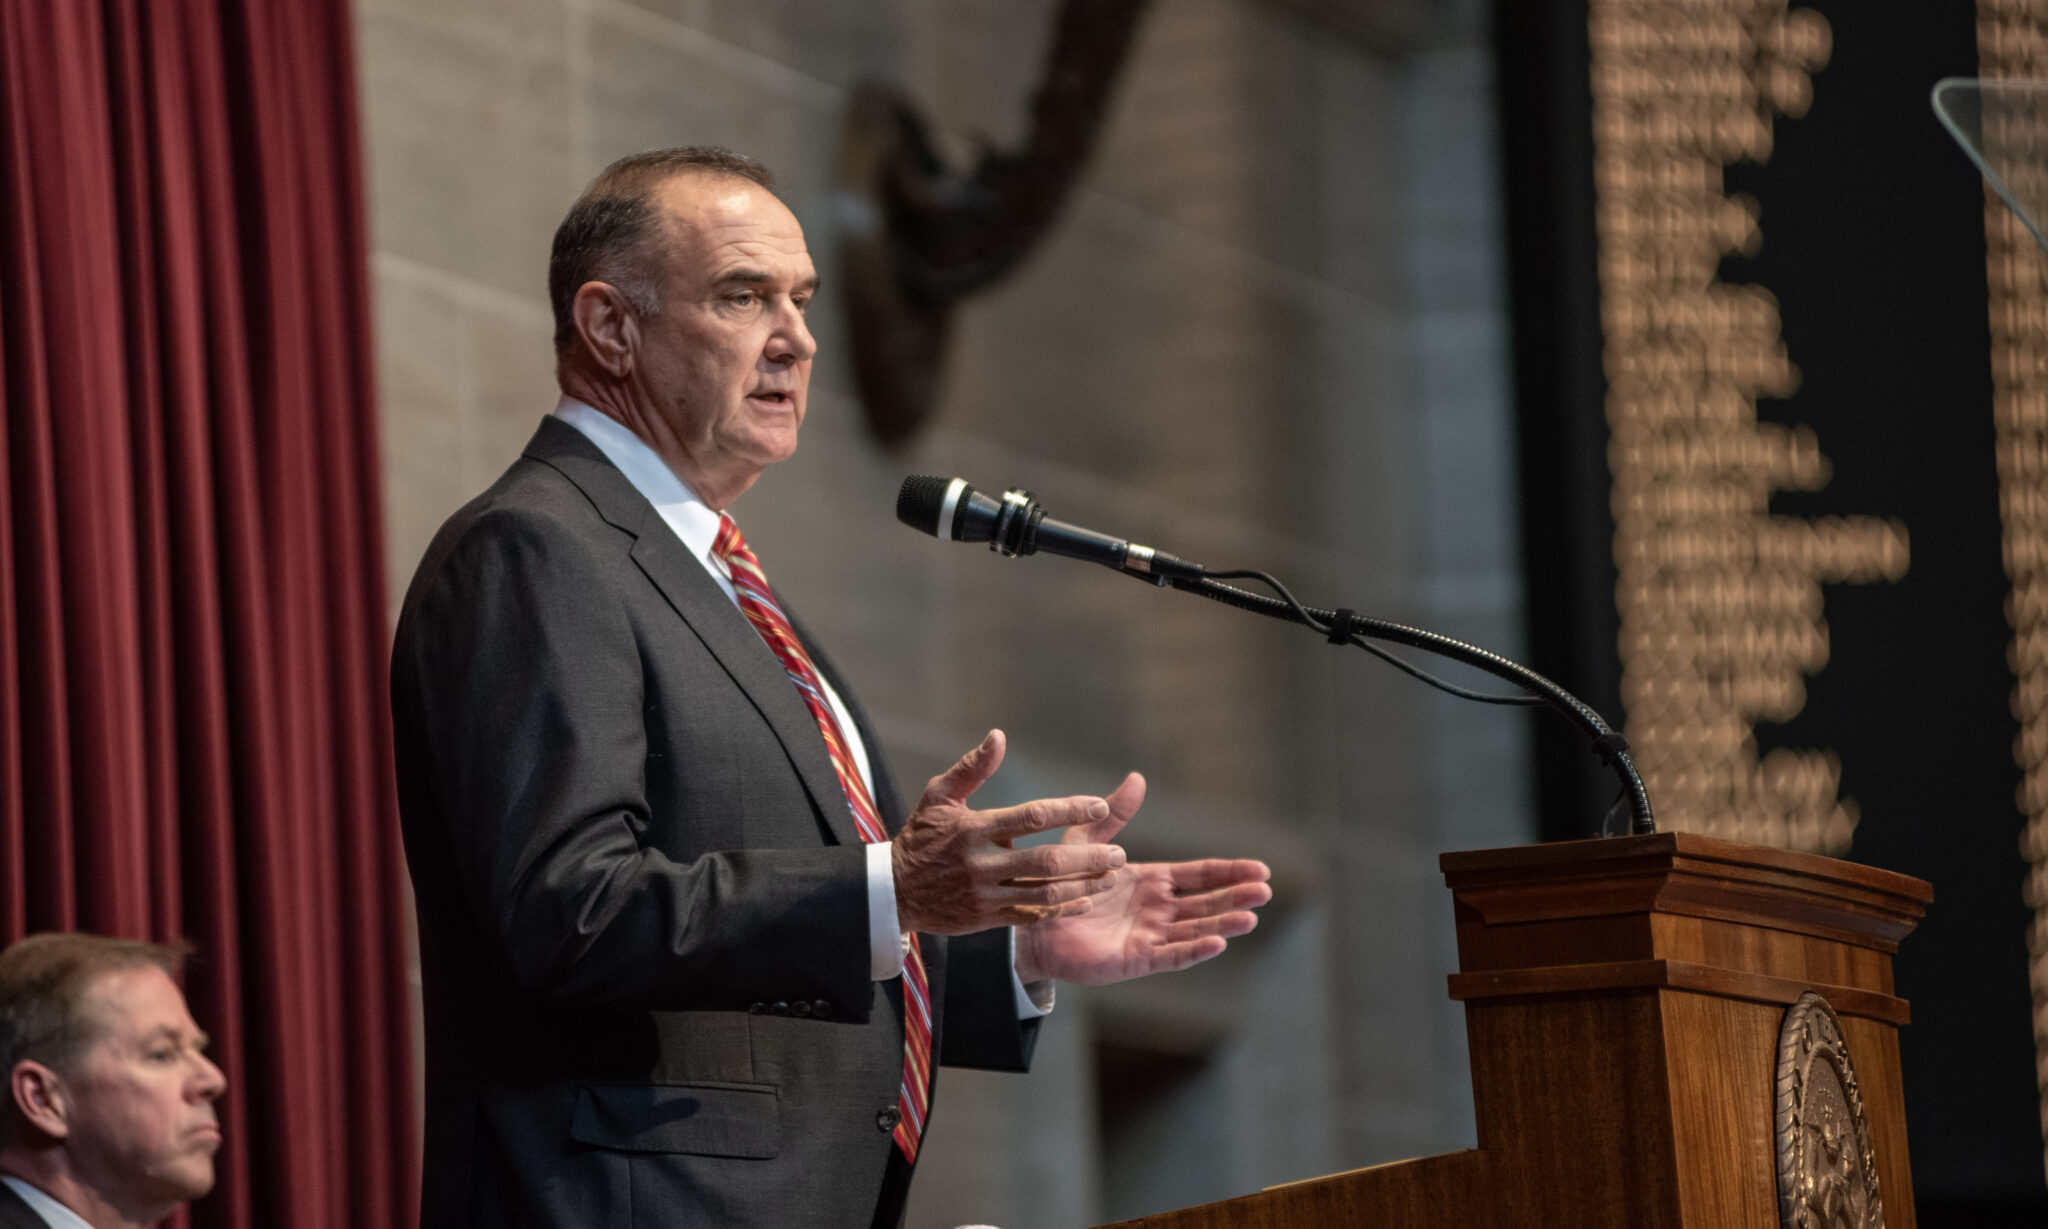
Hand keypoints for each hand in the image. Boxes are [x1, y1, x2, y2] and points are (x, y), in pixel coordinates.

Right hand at [893, 730, 1130, 935]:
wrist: (893, 892)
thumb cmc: (921, 837)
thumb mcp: (938, 796)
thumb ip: (972, 768)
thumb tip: (998, 736)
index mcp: (973, 829)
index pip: (1030, 816)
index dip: (1069, 811)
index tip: (1099, 806)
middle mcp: (981, 864)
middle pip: (1045, 861)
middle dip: (1088, 857)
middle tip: (1120, 852)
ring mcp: (985, 895)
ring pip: (1044, 893)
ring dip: (1083, 886)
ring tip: (1112, 877)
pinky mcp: (987, 919)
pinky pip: (1032, 915)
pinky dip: (1062, 910)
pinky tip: (1087, 902)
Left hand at [1012, 773, 1271, 985]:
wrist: (1031, 925)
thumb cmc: (1060, 884)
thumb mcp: (1088, 841)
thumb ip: (1114, 814)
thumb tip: (1137, 778)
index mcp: (1152, 881)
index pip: (1200, 876)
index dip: (1230, 872)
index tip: (1261, 869)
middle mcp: (1156, 910)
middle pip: (1206, 903)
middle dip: (1236, 897)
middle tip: (1265, 891)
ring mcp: (1149, 936)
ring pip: (1195, 929)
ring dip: (1223, 923)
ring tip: (1250, 917)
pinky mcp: (1136, 959)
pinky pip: (1170, 955)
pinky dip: (1194, 950)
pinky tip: (1218, 942)